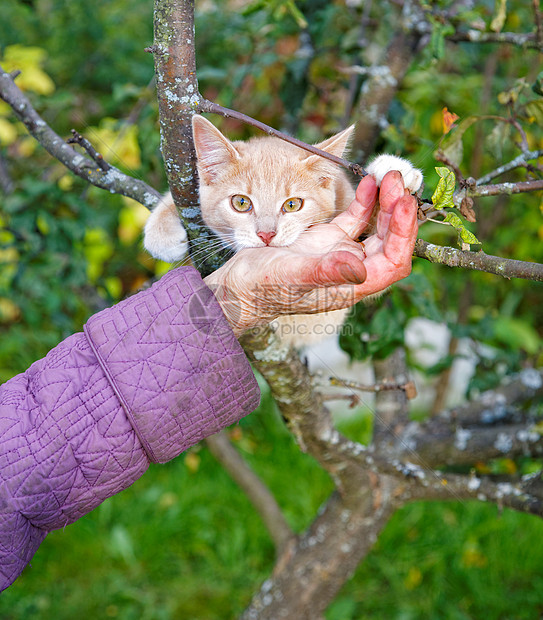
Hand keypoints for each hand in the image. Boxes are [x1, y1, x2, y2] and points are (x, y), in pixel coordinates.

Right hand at [203, 171, 417, 334]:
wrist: (239, 285)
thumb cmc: (262, 288)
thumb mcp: (292, 276)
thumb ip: (326, 271)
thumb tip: (358, 265)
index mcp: (350, 285)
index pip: (393, 262)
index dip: (403, 234)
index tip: (402, 204)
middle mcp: (352, 270)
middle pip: (390, 241)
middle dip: (397, 211)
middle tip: (395, 179)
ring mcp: (341, 253)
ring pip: (375, 228)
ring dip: (385, 203)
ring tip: (386, 175)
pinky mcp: (328, 240)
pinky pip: (354, 219)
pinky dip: (364, 201)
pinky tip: (368, 182)